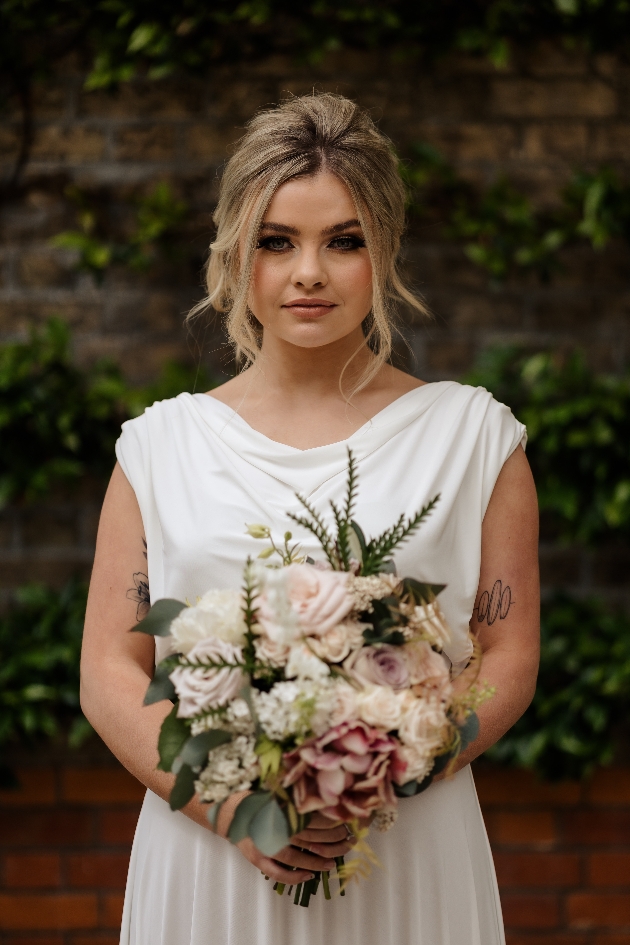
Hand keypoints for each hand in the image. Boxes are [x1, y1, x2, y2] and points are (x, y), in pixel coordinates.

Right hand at [218, 796, 354, 884]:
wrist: (231, 811)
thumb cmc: (259, 799)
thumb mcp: (280, 792)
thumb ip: (298, 797)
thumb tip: (325, 797)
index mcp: (286, 808)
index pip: (317, 818)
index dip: (335, 824)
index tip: (348, 825)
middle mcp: (278, 827)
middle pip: (313, 838)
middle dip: (334, 842)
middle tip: (348, 843)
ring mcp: (268, 845)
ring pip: (299, 857)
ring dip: (319, 862)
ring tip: (333, 863)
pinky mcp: (259, 858)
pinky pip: (279, 873)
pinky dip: (295, 877)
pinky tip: (309, 876)